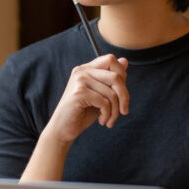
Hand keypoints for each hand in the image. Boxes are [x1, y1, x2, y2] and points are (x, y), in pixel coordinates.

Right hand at [20, 54, 128, 182]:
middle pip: (116, 76)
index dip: (122, 75)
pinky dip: (107, 115)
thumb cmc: (83, 112)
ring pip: (112, 92)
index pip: (111, 59)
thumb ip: (112, 80)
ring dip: (115, 111)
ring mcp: (79, 81)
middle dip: (125, 96)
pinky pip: (104, 102)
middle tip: (124, 111)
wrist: (63, 129)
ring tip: (110, 120)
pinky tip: (102, 121)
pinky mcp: (79, 93)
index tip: (122, 94)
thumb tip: (125, 60)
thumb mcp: (101, 94)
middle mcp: (82, 71)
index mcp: (87, 68)